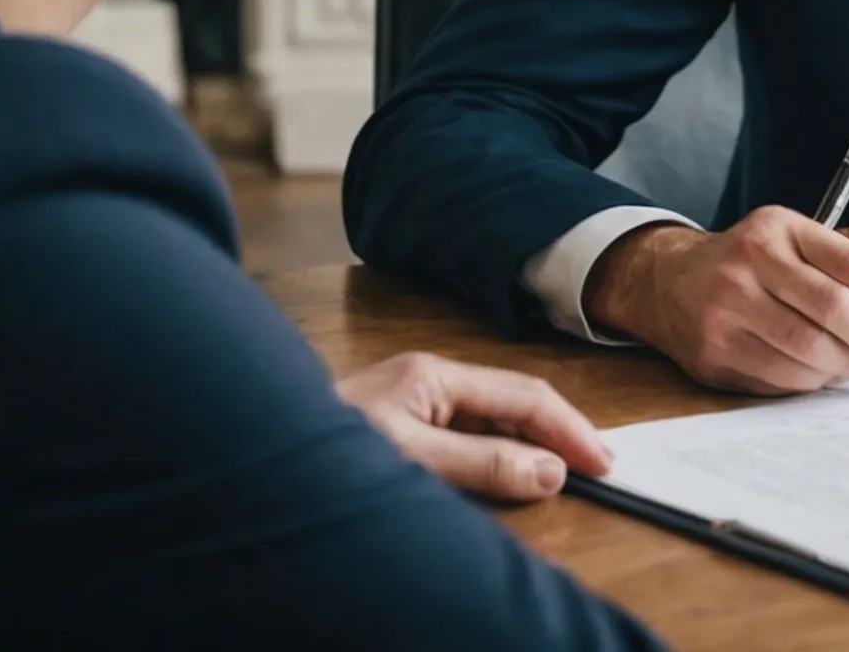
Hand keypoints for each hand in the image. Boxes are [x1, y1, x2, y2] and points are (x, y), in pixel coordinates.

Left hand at [336, 351, 611, 502]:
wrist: (246, 455)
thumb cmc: (321, 452)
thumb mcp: (411, 461)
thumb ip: (483, 464)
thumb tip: (549, 472)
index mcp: (434, 374)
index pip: (524, 395)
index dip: (569, 430)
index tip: (602, 464)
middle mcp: (426, 379)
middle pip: (513, 400)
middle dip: (558, 432)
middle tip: (599, 468)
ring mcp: (411, 400)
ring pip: (491, 417)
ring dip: (529, 444)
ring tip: (564, 473)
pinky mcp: (398, 425)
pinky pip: (466, 433)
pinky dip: (498, 452)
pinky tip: (508, 472)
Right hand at [582, 210, 848, 394]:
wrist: (668, 282)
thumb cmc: (747, 262)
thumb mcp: (791, 239)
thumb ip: (841, 264)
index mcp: (779, 229)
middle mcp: (749, 264)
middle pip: (834, 312)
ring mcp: (726, 310)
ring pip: (809, 352)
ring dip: (845, 367)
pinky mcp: (714, 352)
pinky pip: (781, 378)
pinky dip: (812, 382)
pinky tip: (821, 374)